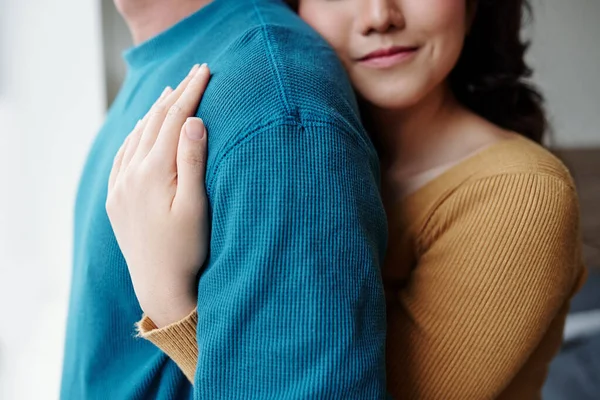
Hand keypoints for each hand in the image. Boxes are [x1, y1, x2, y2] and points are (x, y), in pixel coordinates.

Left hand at [106, 64, 210, 327]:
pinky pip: (123, 154)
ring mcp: (120, 186)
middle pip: (155, 122)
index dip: (192, 92)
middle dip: (176, 94)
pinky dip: (136, 134)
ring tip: (170, 93)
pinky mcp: (116, 198)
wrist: (159, 286)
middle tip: (194, 72)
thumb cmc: (186, 249)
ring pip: (137, 135)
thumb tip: (193, 121)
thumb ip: (193, 161)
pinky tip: (142, 129)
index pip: (175, 120)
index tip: (206, 70)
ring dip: (155, 111)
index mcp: (153, 172)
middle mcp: (131, 173)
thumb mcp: (196, 206)